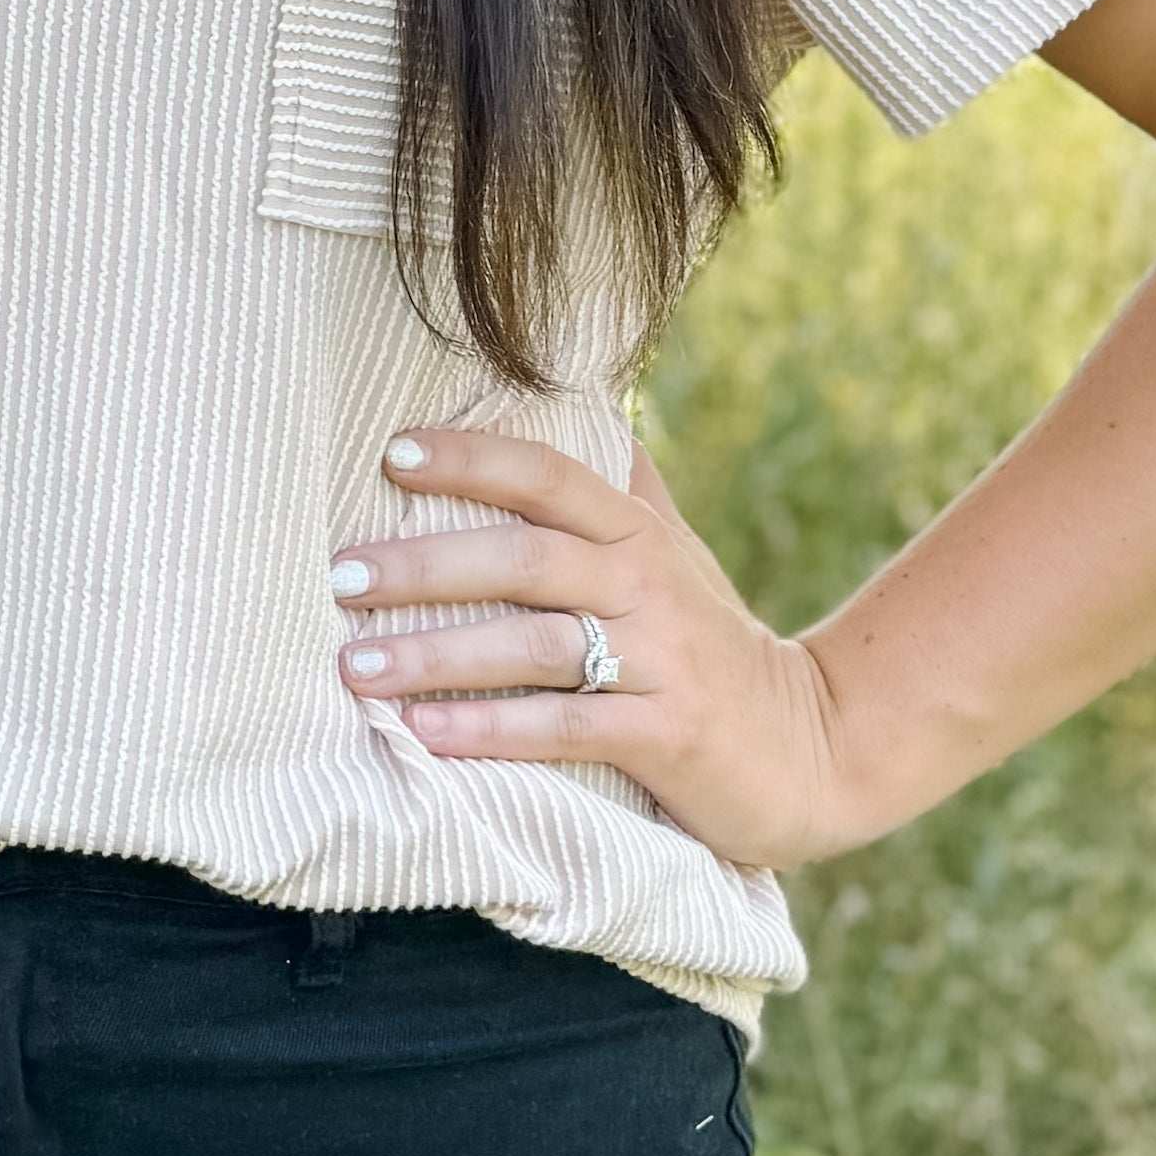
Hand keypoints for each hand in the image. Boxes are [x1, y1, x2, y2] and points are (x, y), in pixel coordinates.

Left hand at [327, 425, 875, 876]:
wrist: (815, 748)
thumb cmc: (713, 645)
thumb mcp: (674, 557)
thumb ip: (621, 492)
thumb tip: (574, 407)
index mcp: (637, 534)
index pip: (549, 476)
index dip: (474, 458)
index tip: (392, 455)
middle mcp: (647, 585)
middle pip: (525, 556)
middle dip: (425, 563)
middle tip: (340, 575)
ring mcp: (660, 660)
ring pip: (535, 644)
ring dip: (437, 654)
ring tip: (355, 668)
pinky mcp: (668, 735)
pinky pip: (566, 728)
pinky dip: (490, 730)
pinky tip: (424, 736)